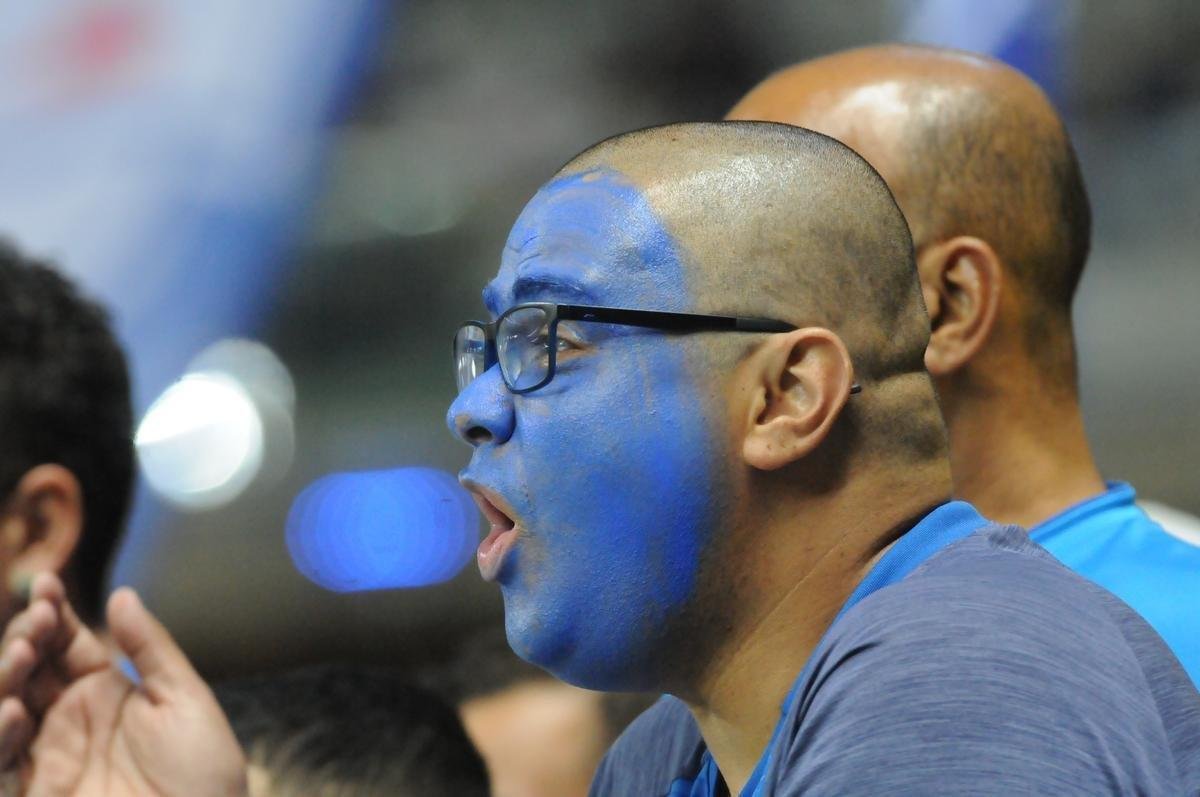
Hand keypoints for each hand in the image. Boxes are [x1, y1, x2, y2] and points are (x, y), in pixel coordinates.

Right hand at [0, 574, 246, 795]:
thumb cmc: (204, 772)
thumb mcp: (184, 700)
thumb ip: (150, 648)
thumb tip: (122, 594)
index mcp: (104, 691)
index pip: (65, 643)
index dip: (52, 613)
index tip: (46, 585)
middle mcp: (68, 720)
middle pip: (28, 670)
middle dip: (25, 638)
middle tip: (37, 620)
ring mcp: (47, 757)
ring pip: (5, 709)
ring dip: (6, 678)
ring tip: (24, 652)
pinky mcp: (35, 793)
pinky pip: (2, 764)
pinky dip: (0, 735)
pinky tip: (13, 710)